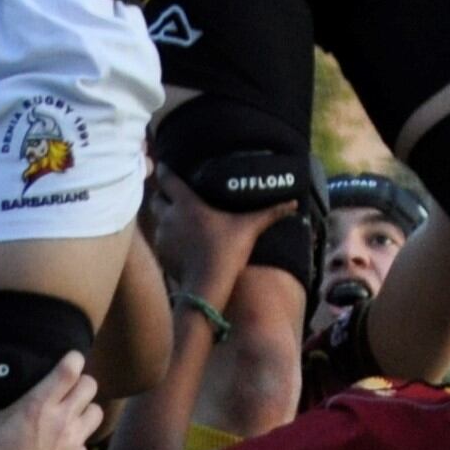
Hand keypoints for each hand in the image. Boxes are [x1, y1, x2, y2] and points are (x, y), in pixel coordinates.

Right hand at [0, 352, 98, 449]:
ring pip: (96, 411)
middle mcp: (63, 419)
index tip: (64, 360)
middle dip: (79, 382)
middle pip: (90, 385)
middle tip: (62, 387)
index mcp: (39, 407)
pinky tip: (61, 443)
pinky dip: (78, 436)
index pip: (71, 370)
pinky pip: (87, 439)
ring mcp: (76, 441)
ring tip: (68, 411)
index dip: (72, 360)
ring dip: (85, 408)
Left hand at [148, 170, 278, 303]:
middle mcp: (170, 215)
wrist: (206, 285)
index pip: (168, 179)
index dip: (165, 170)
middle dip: (162, 194)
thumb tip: (294, 203)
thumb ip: (270, 213)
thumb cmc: (228, 251)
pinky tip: (178, 242)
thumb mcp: (250, 228)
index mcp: (187, 203)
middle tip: (172, 194)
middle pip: (156, 197)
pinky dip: (166, 237)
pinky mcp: (160, 252)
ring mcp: (162, 235)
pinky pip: (159, 239)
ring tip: (175, 218)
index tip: (165, 165)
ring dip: (163, 216)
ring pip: (155, 218)